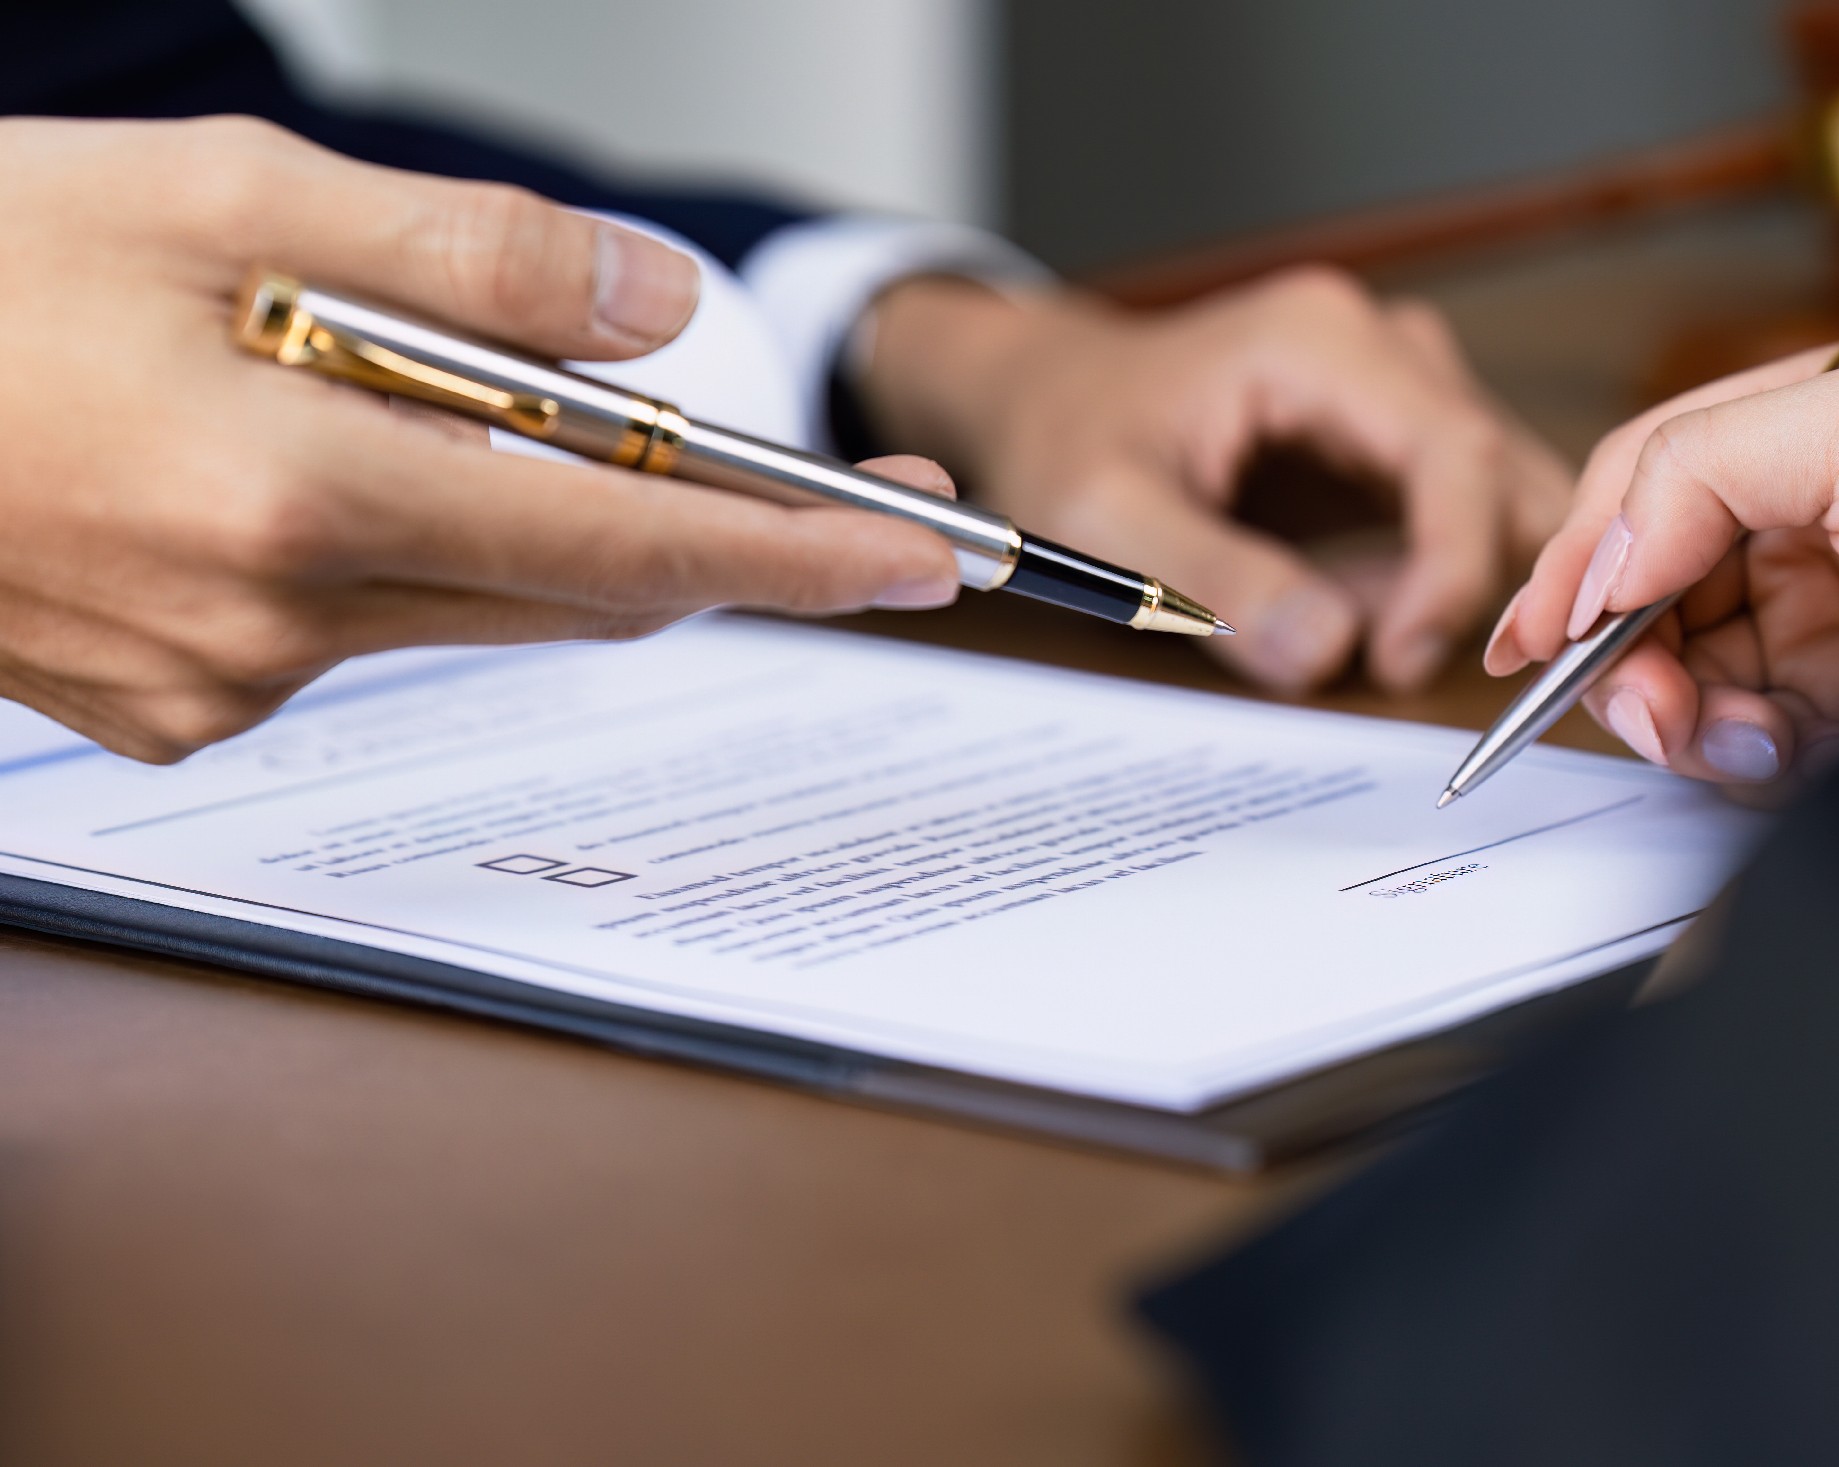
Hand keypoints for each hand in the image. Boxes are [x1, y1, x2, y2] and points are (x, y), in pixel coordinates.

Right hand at [0, 117, 961, 762]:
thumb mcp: (221, 195)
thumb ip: (467, 261)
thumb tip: (659, 319)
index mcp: (296, 491)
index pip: (628, 537)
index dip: (798, 548)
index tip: (923, 551)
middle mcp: (273, 623)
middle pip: (583, 593)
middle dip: (725, 544)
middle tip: (846, 496)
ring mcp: (222, 688)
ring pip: (477, 609)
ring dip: (541, 522)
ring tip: (471, 403)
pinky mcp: (180, 714)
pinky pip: (362, 634)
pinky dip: (399, 549)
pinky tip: (304, 466)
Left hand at [857, 268, 1571, 692]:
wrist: (1048, 396)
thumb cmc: (1064, 438)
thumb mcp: (1102, 516)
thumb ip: (1212, 579)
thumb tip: (1328, 649)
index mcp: (1320, 340)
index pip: (1455, 452)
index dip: (1455, 569)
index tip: (1400, 662)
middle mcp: (1383, 347)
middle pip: (1504, 474)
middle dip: (1469, 586)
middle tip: (1384, 663)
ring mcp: (1401, 386)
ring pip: (1502, 501)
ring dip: (1449, 588)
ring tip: (1342, 624)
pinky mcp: (1398, 436)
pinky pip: (1466, 518)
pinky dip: (1429, 582)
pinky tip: (1342, 600)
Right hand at [1486, 348, 1838, 790]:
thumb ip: (1706, 460)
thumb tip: (1599, 561)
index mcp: (1797, 436)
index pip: (1639, 484)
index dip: (1576, 557)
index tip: (1543, 633)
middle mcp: (1793, 525)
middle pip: (1636, 593)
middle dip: (1621, 656)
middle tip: (1646, 703)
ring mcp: (1810, 622)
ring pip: (1673, 678)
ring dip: (1684, 719)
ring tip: (1744, 736)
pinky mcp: (1832, 712)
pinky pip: (1731, 744)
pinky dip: (1738, 762)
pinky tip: (1787, 755)